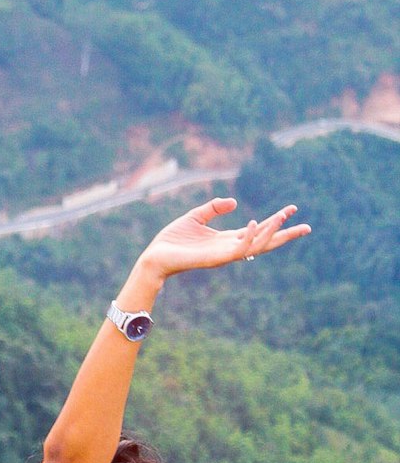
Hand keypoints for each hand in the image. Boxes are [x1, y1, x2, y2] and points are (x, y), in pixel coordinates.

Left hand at [139, 198, 309, 283]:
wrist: (155, 256)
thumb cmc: (173, 240)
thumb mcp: (196, 216)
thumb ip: (214, 208)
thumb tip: (235, 203)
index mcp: (227, 239)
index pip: (258, 230)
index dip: (275, 221)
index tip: (292, 209)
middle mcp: (230, 249)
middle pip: (265, 242)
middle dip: (285, 235)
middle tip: (307, 227)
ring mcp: (225, 255)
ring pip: (257, 245)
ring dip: (272, 232)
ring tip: (284, 217)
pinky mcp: (217, 259)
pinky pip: (239, 248)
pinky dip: (249, 237)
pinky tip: (255, 222)